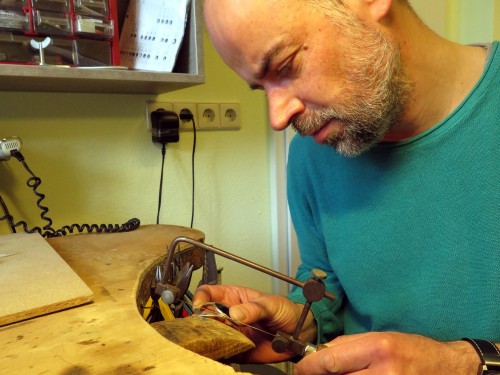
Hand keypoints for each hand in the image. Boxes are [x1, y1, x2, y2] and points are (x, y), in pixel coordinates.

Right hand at [193, 285, 316, 362]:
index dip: (202, 297)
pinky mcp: (237, 350)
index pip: (210, 293)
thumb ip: (254, 308)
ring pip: (210, 335)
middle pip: (205, 316)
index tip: (201, 304)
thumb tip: (235, 313)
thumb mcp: (271, 304)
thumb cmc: (285, 310)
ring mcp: (232, 333)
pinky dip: (217, 354)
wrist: (299, 333)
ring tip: (214, 341)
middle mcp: (229, 315)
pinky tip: (219, 353)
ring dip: (208, 339)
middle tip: (209, 327)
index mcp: (234, 297)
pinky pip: (221, 353)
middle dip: (202, 321)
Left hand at [294, 332, 480, 374]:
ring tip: (343, 374)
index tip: (301, 367)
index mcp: (378, 348)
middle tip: (314, 373)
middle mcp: (383, 372)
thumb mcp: (379, 337)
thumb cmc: (413, 350)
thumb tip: (320, 354)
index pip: (331, 360)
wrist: (446, 368)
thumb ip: (348, 345)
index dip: (309, 366)